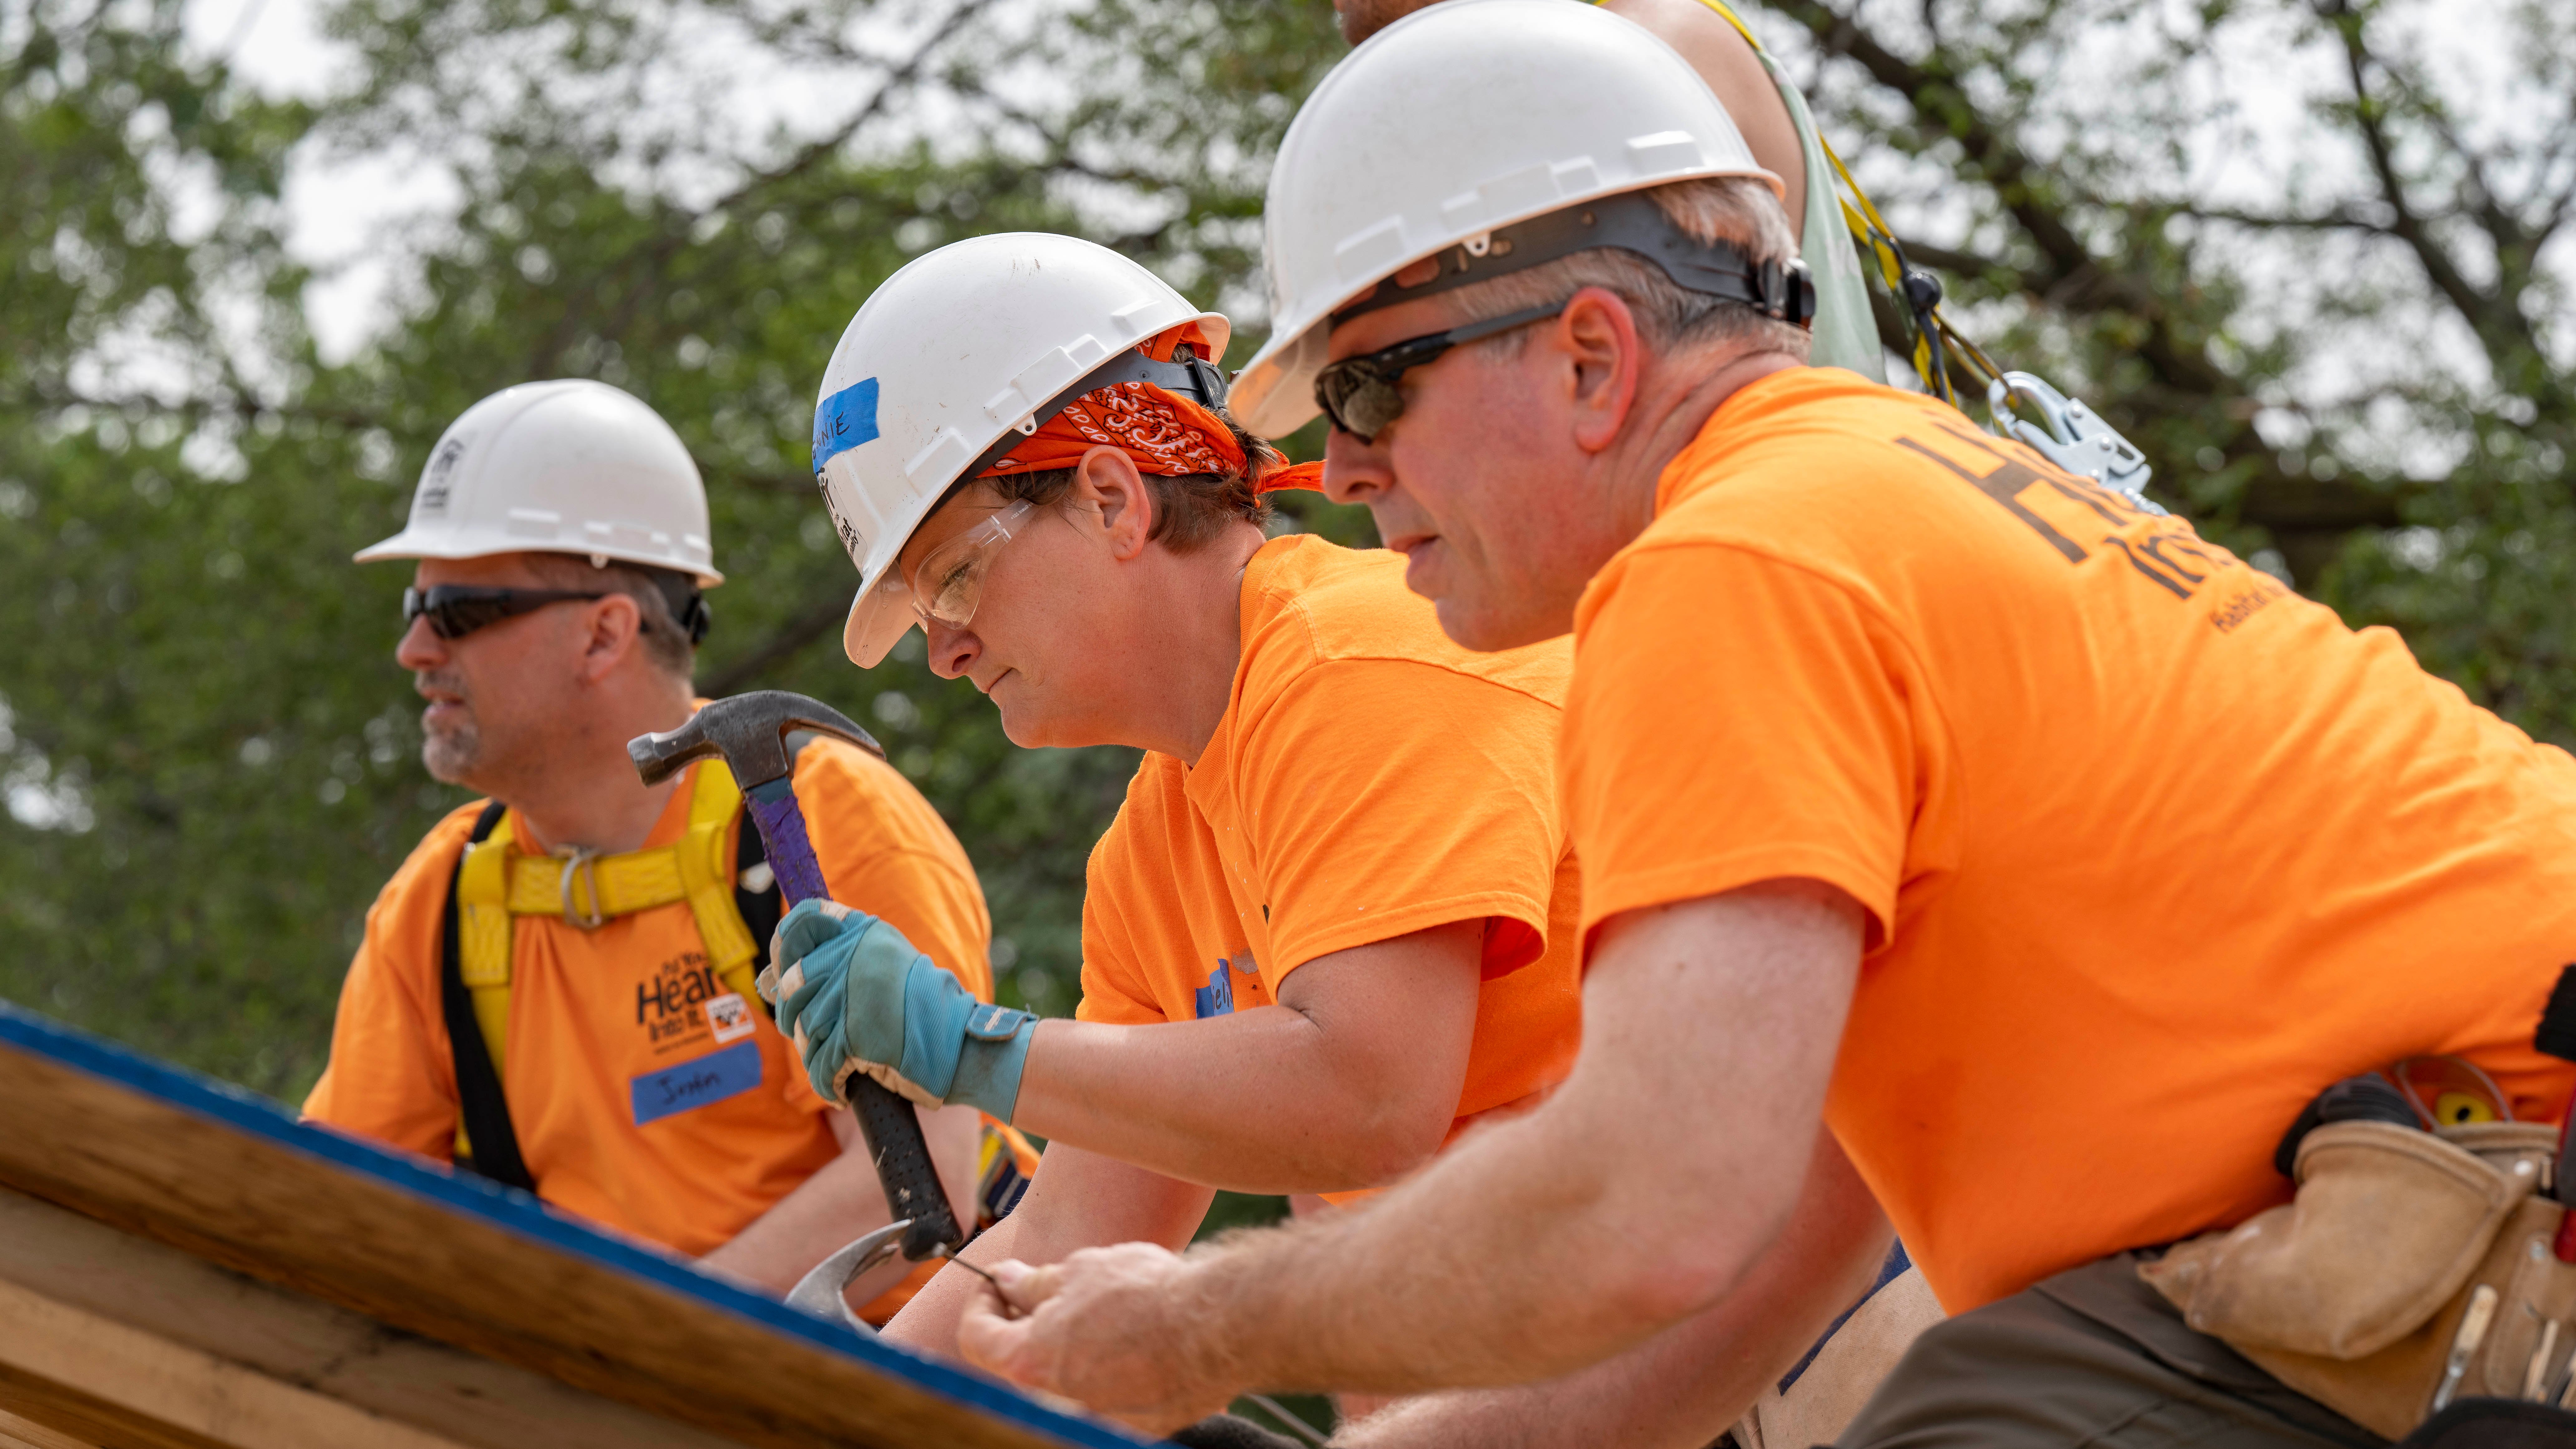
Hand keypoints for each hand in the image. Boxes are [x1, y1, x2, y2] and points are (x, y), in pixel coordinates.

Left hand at [765, 898, 1037, 1117]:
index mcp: (864, 934)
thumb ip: (835, 962)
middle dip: (797, 1017)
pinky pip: (819, 1065)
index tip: (783, 967)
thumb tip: (767, 981)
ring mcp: (851, 997)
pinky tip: (840, 1089)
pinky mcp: (852, 1037)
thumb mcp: (885, 964)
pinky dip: (827, 1083)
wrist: (961, 1045)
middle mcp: (854, 958)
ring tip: (839, 1062)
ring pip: (803, 1028)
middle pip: (792, 985)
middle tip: (823, 1033)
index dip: (784, 944)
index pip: (804, 920)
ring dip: (816, 1052)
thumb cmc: (922, 1010)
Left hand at [955, 1245, 1244, 1433]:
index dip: (982, 1303)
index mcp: (1029, 1361)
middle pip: (1020, 1362)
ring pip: (1064, 1380)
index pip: (976, 1338)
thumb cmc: (1147, 1294)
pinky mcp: (1133, 1426)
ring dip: (1070, 1348)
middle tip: (1048, 1293)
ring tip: (1100, 1313)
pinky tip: (1132, 1340)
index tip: (998, 1284)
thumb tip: (1007, 1280)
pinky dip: (1107, 1370)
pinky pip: (1105, 1396)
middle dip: (1027, 1325)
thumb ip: (1035, 1285)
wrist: (1216, 1327)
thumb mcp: (1080, 1271)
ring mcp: (1093, 1418)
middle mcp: (1053, 1401)